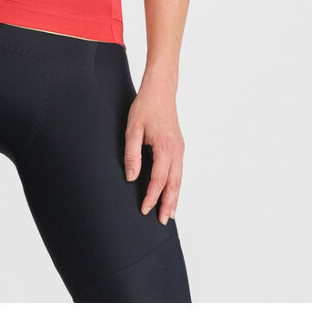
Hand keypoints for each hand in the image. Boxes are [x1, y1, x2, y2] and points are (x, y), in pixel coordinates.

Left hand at [123, 78, 183, 223]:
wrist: (161, 90)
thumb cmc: (146, 107)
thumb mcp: (132, 129)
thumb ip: (131, 154)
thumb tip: (131, 177)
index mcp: (165, 146)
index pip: (159, 179)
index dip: (152, 196)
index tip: (144, 209)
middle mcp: (177, 150)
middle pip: (174, 183)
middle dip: (168, 203)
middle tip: (162, 222)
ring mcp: (180, 149)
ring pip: (179, 179)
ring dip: (174, 197)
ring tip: (169, 214)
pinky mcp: (179, 147)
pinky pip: (179, 171)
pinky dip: (176, 185)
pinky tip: (171, 193)